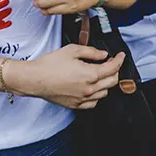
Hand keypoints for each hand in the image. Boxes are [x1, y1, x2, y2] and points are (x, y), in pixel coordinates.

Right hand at [9, 45, 124, 109]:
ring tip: (99, 75)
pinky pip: (93, 103)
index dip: (119, 60)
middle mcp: (89, 89)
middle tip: (111, 63)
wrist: (34, 79)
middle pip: (112, 81)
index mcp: (90, 74)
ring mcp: (83, 99)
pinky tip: (91, 88)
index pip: (113, 68)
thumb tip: (103, 54)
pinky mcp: (76, 105)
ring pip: (104, 93)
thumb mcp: (71, 50)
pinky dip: (97, 95)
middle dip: (115, 70)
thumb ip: (90, 51)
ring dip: (106, 83)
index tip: (121, 56)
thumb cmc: (49, 64)